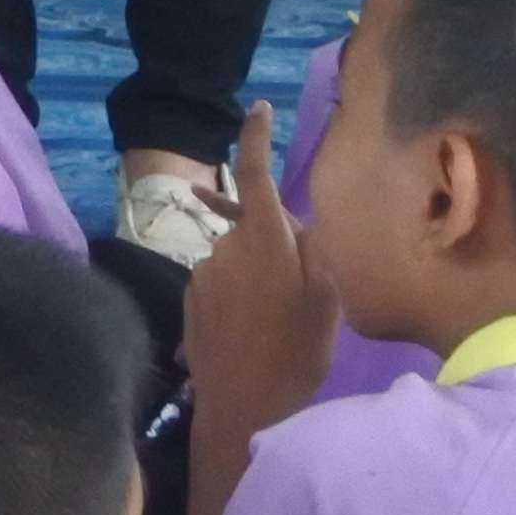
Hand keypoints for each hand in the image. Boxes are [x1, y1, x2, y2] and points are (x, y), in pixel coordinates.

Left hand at [183, 106, 335, 446]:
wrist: (243, 405)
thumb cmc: (297, 351)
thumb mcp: (325, 298)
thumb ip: (311, 249)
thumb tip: (293, 222)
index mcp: (263, 240)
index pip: (254, 173)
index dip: (255, 138)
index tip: (258, 109)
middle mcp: (225, 247)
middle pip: (254, 227)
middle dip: (277, 243)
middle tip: (303, 292)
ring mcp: (203, 272)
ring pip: (240, 258)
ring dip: (258, 275)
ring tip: (279, 325)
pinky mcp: (191, 297)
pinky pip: (223, 282)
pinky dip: (240, 296)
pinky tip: (253, 332)